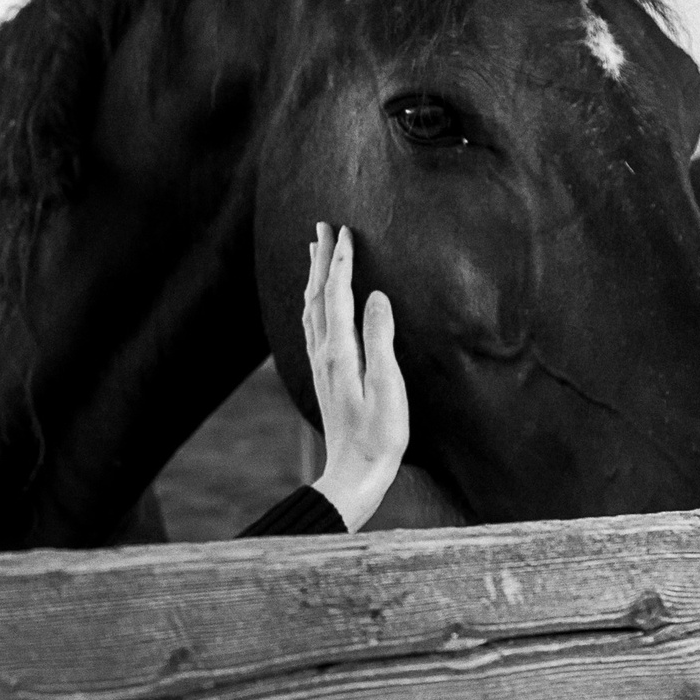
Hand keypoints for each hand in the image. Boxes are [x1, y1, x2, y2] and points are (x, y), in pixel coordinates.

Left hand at [302, 222, 409, 529]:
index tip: (346, 231)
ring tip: (314, 252)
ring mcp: (320, 364)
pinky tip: (316, 303)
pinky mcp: (324, 375)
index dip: (342, 261)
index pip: (337, 294)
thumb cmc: (379, 434)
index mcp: (340, 351)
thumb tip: (376, 295)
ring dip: (313, 277)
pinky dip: (314, 302)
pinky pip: (312, 325)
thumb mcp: (388, 387)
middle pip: (317, 295)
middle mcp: (323, 352)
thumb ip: (381, 339)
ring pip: (311, 308)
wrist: (354, 473)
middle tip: (323, 226)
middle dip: (321, 259)